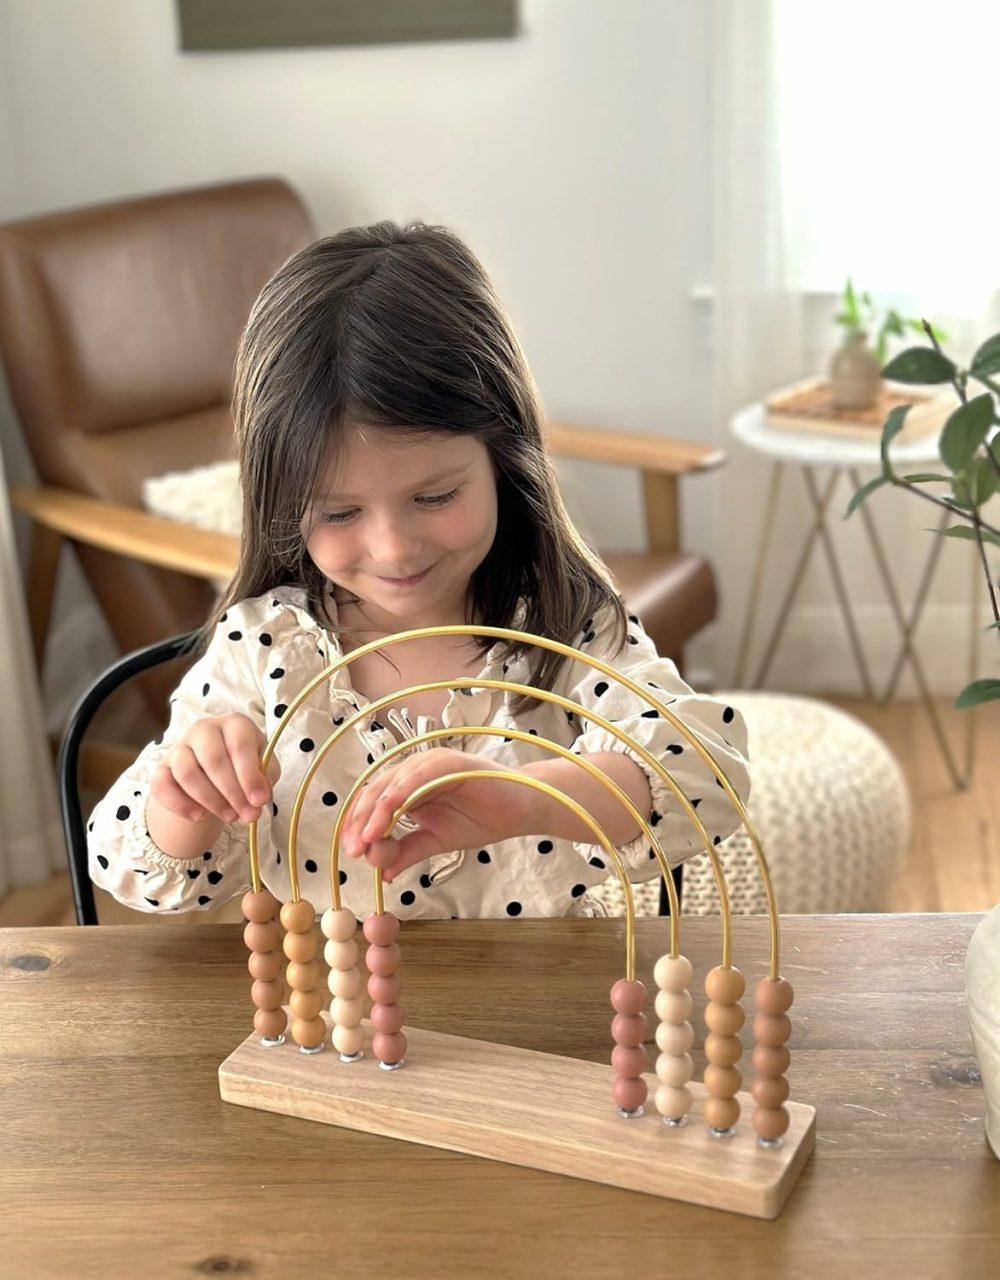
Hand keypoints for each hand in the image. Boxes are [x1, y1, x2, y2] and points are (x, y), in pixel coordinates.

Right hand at [150, 714, 279, 824]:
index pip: (239, 745)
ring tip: (229, 816)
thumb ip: (264, 779)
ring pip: (187, 773)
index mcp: (235, 724)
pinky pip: (162, 786)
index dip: (249, 776)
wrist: (216, 773)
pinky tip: (199, 817)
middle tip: (245, 815)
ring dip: (210, 800)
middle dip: (232, 793)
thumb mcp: (264, 769)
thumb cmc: (244, 766)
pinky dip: (180, 805)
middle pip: (213, 759)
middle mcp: (204, 729)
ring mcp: (179, 747)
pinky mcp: (162, 768)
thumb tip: (257, 798)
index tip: (258, 801)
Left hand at [341, 749, 531, 880]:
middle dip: (360, 821)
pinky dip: (398, 796)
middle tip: (354, 850)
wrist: (520, 811)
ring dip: (375, 812)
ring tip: (367, 839)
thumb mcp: (437, 841)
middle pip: (374, 791)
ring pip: (390, 784)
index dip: (357, 824)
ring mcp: (429, 763)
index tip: (352, 853)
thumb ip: (409, 851)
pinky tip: (388, 816)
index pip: (372, 802)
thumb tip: (383, 873)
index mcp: (409, 786)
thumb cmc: (482, 819)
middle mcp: (414, 771)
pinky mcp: (446, 762)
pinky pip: (415, 778)